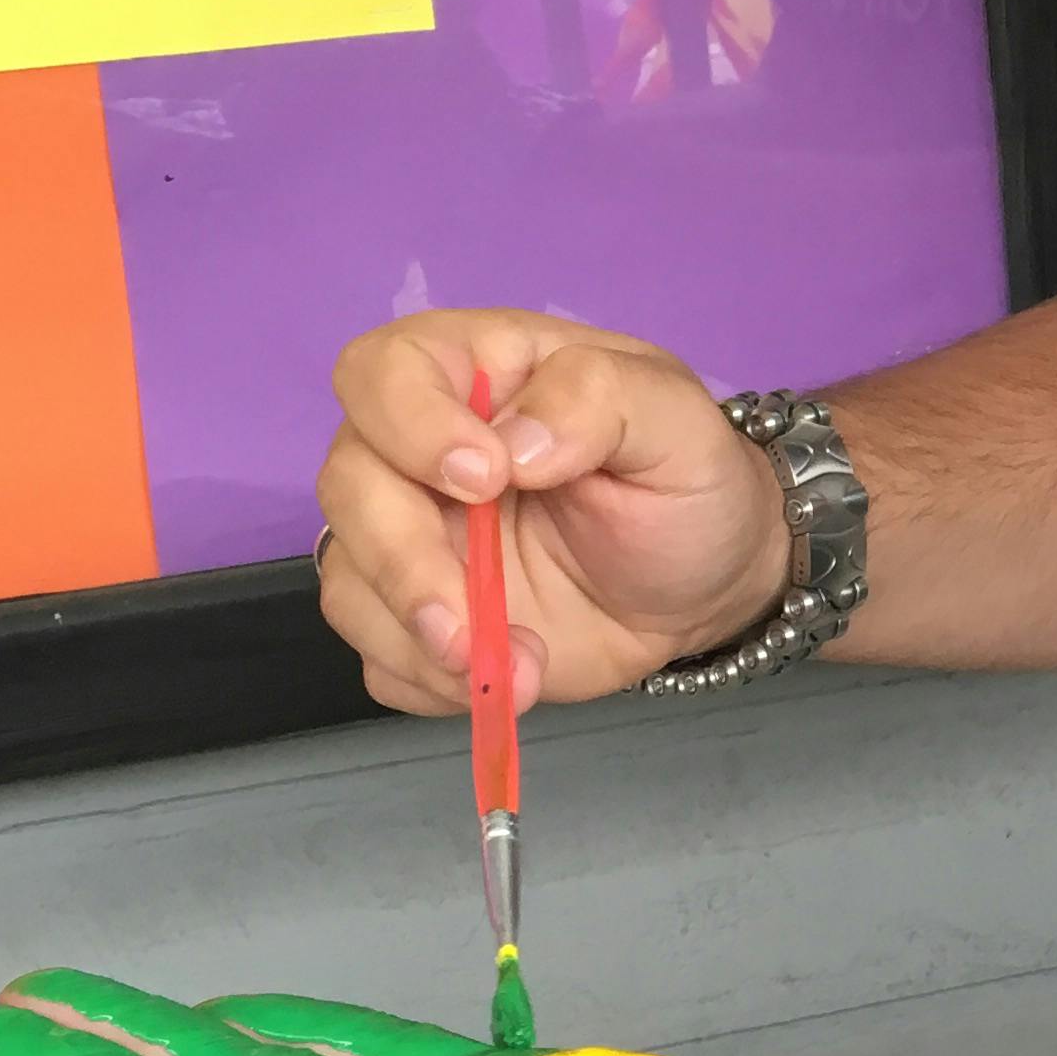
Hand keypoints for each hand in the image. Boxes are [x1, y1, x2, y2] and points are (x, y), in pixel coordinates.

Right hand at [316, 312, 787, 711]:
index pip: (382, 372)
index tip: (485, 481)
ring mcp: (412, 539)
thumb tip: (515, 444)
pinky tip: (506, 681)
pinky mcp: (419, 621)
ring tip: (520, 669)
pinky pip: (379, 657)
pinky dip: (430, 683)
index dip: (410, 424)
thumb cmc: (685, 480)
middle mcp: (419, 451)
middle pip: (348, 483)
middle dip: (402, 560)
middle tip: (471, 620)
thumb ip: (599, 399)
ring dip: (418, 640)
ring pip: (349, 581)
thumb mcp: (675, 420)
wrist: (708, 581)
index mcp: (474, 374)